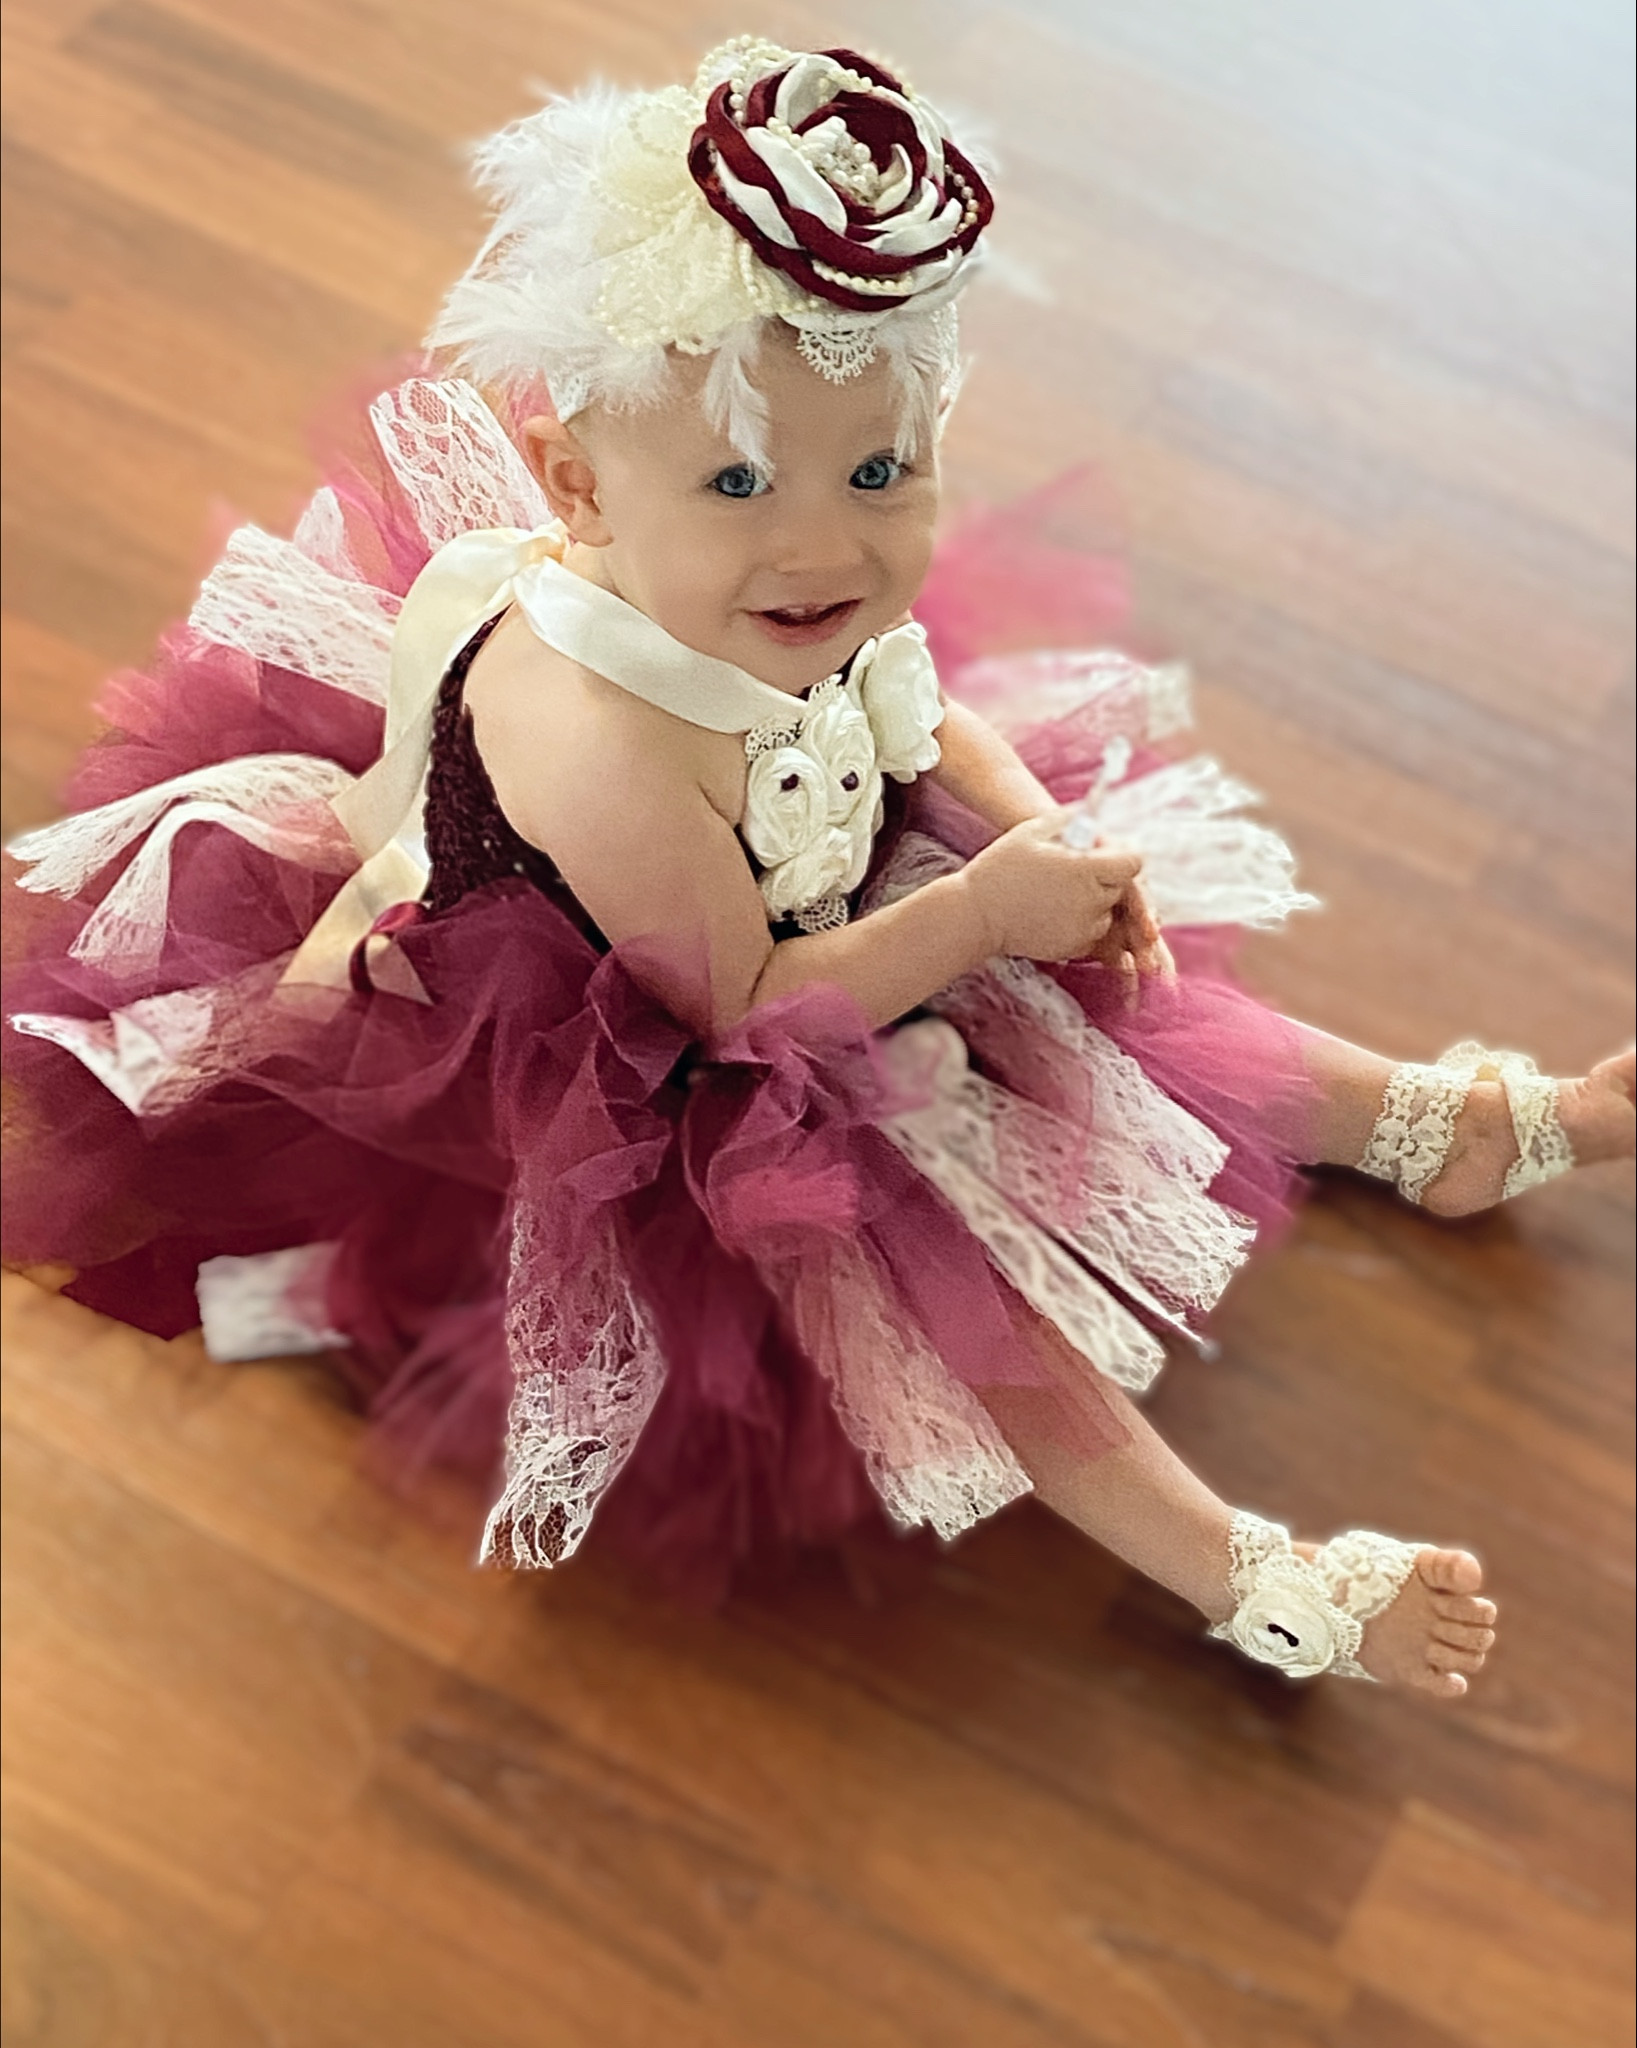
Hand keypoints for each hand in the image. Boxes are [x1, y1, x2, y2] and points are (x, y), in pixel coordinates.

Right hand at [960, 812, 1144, 961]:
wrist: (975, 915)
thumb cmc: (1000, 868)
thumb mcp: (1032, 830)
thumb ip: (1071, 818)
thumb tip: (1095, 811)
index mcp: (1085, 869)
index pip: (1133, 862)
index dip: (1121, 856)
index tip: (1103, 854)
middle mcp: (1090, 901)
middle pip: (1120, 887)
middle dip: (1104, 878)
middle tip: (1071, 871)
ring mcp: (1083, 929)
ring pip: (1106, 912)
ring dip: (1093, 902)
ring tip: (1057, 893)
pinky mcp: (1074, 948)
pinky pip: (1091, 933)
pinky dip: (1080, 923)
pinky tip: (1051, 912)